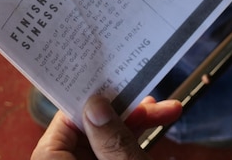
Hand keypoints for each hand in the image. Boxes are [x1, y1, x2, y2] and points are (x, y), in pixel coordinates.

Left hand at [31, 95, 181, 159]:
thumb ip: (110, 140)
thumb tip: (97, 105)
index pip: (65, 121)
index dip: (91, 98)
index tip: (112, 79)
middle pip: (91, 128)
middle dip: (125, 111)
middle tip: (150, 97)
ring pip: (108, 140)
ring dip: (138, 124)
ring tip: (167, 110)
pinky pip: (115, 153)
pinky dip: (134, 142)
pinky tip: (159, 125)